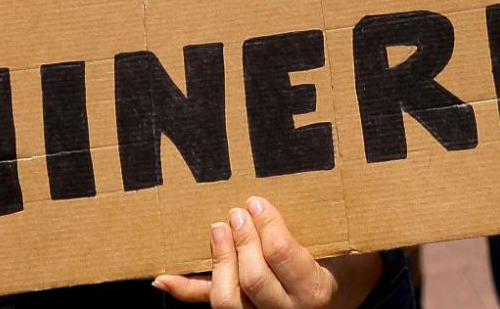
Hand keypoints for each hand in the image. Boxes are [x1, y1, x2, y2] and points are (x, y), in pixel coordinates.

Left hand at [154, 195, 376, 307]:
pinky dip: (184, 290)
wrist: (336, 295)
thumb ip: (314, 227)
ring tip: (218, 229)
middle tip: (237, 213)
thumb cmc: (335, 265)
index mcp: (313, 289)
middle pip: (254, 278)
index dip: (265, 225)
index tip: (257, 202)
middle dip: (242, 240)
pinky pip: (210, 302)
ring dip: (219, 260)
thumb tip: (271, 201)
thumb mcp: (332, 247)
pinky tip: (164, 277)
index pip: (281, 255)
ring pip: (229, 299)